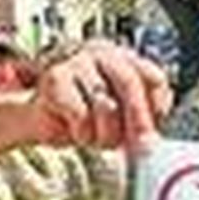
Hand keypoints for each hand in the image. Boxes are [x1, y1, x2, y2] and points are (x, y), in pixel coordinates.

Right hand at [30, 41, 171, 152]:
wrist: (40, 118)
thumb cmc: (87, 117)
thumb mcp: (122, 118)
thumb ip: (142, 120)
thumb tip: (153, 141)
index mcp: (126, 60)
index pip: (154, 77)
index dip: (157, 106)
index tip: (154, 131)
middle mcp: (102, 54)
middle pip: (129, 82)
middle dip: (138, 119)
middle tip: (141, 145)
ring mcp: (76, 61)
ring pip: (104, 104)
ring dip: (106, 133)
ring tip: (98, 139)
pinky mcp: (55, 77)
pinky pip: (80, 113)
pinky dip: (83, 132)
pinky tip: (78, 132)